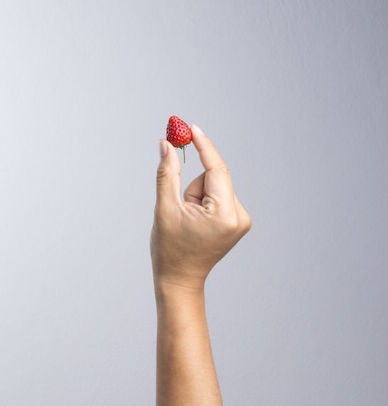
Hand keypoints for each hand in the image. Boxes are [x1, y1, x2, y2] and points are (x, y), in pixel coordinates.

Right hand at [150, 125, 250, 291]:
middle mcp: (239, 216)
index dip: (203, 145)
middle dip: (192, 187)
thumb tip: (167, 144)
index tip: (191, 127)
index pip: (216, 169)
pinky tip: (195, 221)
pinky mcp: (237, 221)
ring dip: (196, 195)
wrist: (180, 279)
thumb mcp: (164, 208)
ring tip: (187, 221)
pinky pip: (217, 195)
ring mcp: (241, 219)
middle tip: (178, 207)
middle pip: (213, 178)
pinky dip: (203, 201)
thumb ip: (167, 173)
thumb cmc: (169, 249)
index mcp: (224, 214)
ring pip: (214, 186)